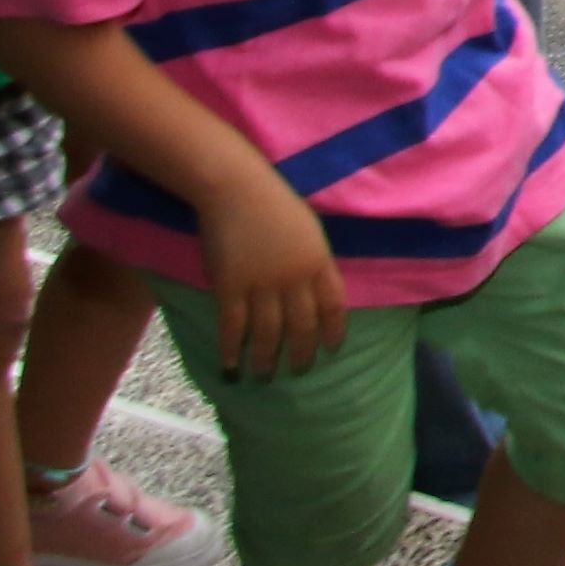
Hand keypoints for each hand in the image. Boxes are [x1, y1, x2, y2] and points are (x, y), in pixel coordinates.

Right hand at [194, 175, 347, 377]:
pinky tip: (230, 365)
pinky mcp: (230, 287)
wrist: (237, 190)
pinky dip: (231, 349)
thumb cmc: (274, 204)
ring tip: (264, 375)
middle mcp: (295, 279)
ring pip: (268, 333)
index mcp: (319, 262)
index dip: (333, 331)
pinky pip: (233, 327)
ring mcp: (262, 285)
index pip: (333, 306)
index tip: (332, 349)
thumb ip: (314, 261)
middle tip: (298, 372)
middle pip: (302, 326)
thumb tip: (316, 289)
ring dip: (266, 359)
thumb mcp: (309, 231)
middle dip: (302, 353)